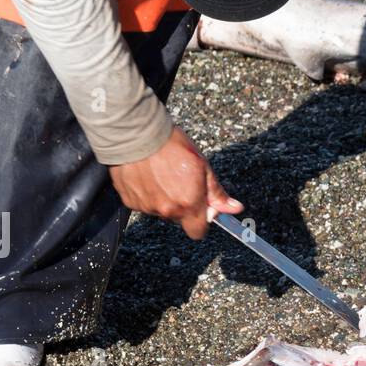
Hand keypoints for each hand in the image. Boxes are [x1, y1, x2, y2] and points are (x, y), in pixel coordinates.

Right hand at [108, 127, 241, 238]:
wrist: (137, 133)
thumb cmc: (170, 145)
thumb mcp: (202, 165)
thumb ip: (217, 192)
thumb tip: (235, 208)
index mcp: (188, 204)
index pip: (198, 232)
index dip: (200, 220)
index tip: (200, 205)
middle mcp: (167, 210)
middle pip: (179, 219)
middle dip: (182, 205)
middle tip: (180, 181)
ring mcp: (147, 207)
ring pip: (161, 211)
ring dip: (164, 198)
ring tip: (161, 174)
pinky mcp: (130, 201)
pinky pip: (144, 204)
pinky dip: (147, 194)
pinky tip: (148, 176)